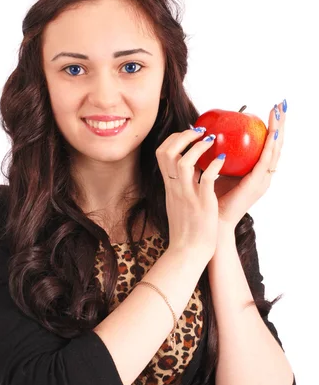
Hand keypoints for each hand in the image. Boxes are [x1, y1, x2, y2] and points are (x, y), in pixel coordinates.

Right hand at [156, 127, 225, 260]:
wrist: (188, 252)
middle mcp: (175, 187)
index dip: (174, 139)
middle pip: (167, 152)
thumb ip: (182, 186)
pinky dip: (214, 165)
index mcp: (170, 186)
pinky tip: (222, 159)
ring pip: (183, 162)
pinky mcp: (202, 203)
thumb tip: (192, 171)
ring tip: (211, 141)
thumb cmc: (187, 230)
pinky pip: (207, 178)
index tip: (189, 135)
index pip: (162, 153)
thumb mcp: (178, 203)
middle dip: (182, 136)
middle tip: (200, 132)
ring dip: (198, 147)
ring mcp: (188, 195)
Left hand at [212, 99, 285, 229]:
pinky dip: (270, 146)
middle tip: (281, 105)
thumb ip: (218, 156)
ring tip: (279, 113)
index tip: (272, 109)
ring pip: (275, 151)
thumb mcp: (217, 171)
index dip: (271, 128)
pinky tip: (272, 133)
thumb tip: (209, 134)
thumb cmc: (212, 198)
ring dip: (278, 130)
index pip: (266, 146)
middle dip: (279, 124)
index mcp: (255, 173)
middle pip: (275, 145)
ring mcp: (262, 180)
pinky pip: (266, 162)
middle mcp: (263, 176)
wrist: (213, 221)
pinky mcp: (257, 184)